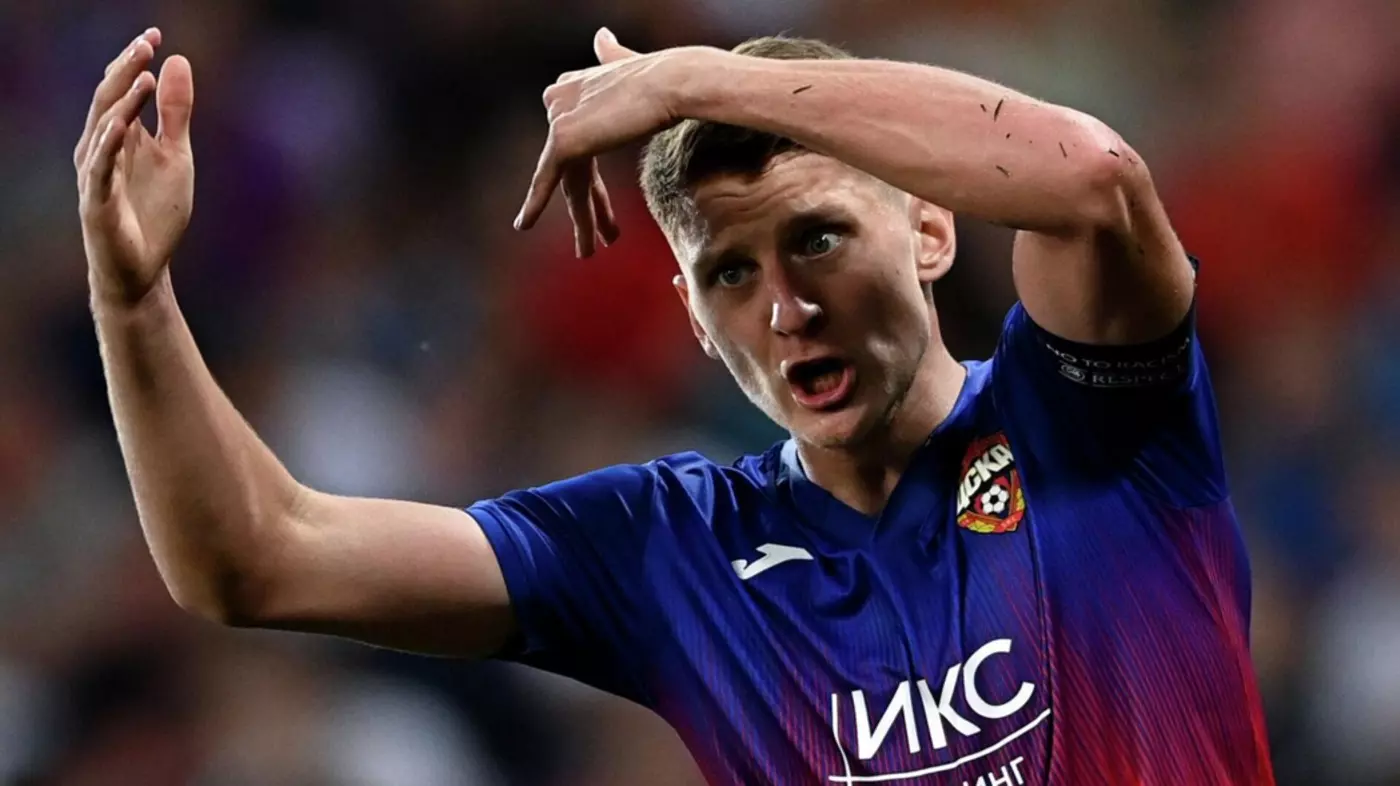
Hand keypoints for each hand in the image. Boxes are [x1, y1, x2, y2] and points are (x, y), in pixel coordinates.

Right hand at [75, 28, 195, 306]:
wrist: (143, 270)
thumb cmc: (155, 213)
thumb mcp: (177, 156)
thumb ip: (176, 113)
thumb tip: (178, 60)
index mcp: (120, 136)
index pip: (121, 88)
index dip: (135, 61)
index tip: (155, 33)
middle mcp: (101, 149)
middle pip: (108, 100)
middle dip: (126, 70)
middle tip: (146, 43)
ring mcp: (96, 174)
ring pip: (103, 129)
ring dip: (122, 101)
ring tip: (144, 74)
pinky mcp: (96, 201)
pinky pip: (101, 168)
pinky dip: (110, 144)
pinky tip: (123, 124)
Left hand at [514, 28, 706, 256]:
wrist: (671, 82)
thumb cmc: (664, 78)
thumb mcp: (631, 65)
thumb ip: (612, 56)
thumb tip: (601, 36)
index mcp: (571, 86)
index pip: (580, 148)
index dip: (596, 187)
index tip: (608, 218)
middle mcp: (558, 100)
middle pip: (574, 169)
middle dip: (590, 208)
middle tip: (601, 241)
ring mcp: (558, 119)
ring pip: (569, 182)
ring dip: (581, 220)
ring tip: (587, 252)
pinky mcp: (561, 138)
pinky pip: (546, 179)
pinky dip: (534, 203)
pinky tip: (523, 225)